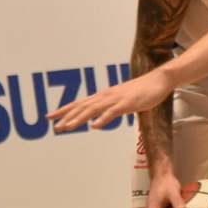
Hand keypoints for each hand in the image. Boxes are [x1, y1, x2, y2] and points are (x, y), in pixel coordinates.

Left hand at [48, 69, 175, 131]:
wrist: (158, 81)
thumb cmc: (141, 91)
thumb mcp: (121, 100)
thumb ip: (108, 108)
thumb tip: (96, 118)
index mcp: (103, 96)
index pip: (79, 103)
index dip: (64, 110)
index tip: (50, 117)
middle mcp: (106, 96)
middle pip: (82, 107)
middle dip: (67, 116)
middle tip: (53, 126)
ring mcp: (116, 99)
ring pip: (93, 110)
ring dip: (79, 119)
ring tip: (67, 127)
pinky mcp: (127, 103)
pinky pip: (112, 112)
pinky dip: (102, 119)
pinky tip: (94, 126)